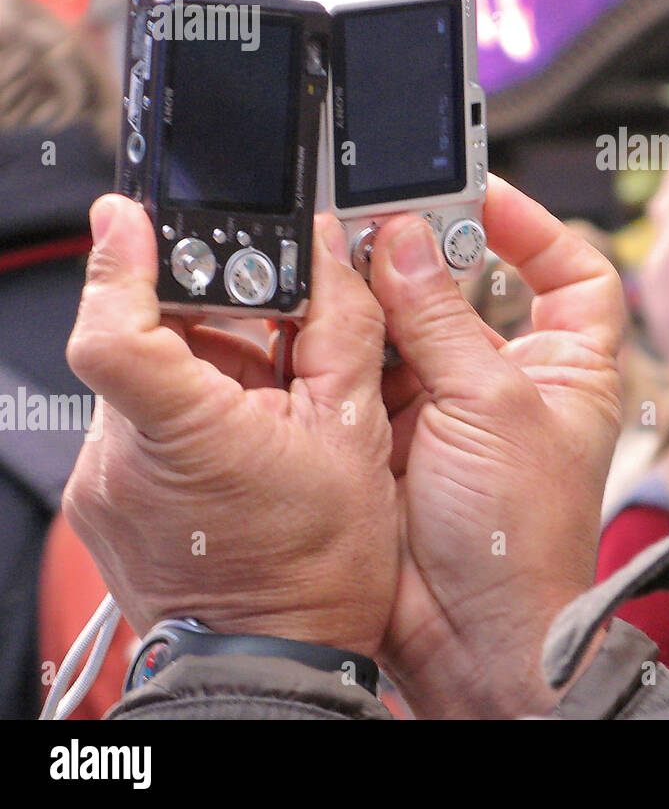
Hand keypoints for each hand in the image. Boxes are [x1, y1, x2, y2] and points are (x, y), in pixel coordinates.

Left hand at [63, 195, 398, 657]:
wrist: (274, 664)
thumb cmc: (316, 572)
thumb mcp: (354, 436)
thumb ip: (341, 328)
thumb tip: (330, 254)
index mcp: (183, 435)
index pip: (112, 331)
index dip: (118, 262)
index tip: (129, 216)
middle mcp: (119, 460)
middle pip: (143, 339)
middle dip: (210, 321)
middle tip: (275, 340)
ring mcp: (103, 485)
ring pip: (144, 381)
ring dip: (206, 368)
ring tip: (273, 405)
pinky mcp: (102, 504)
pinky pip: (138, 424)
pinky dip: (189, 410)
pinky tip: (247, 439)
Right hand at [370, 177, 624, 717]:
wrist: (468, 638)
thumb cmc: (521, 536)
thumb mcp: (494, 405)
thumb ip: (443, 319)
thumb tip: (405, 241)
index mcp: (568, 367)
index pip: (572, 273)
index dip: (536, 227)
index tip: (484, 192)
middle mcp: (508, 379)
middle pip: (472, 288)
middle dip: (429, 254)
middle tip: (383, 218)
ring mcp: (447, 403)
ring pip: (409, 322)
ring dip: (378, 292)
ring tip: (344, 254)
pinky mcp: (392, 428)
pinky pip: (364, 364)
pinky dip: (343, 337)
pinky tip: (319, 308)